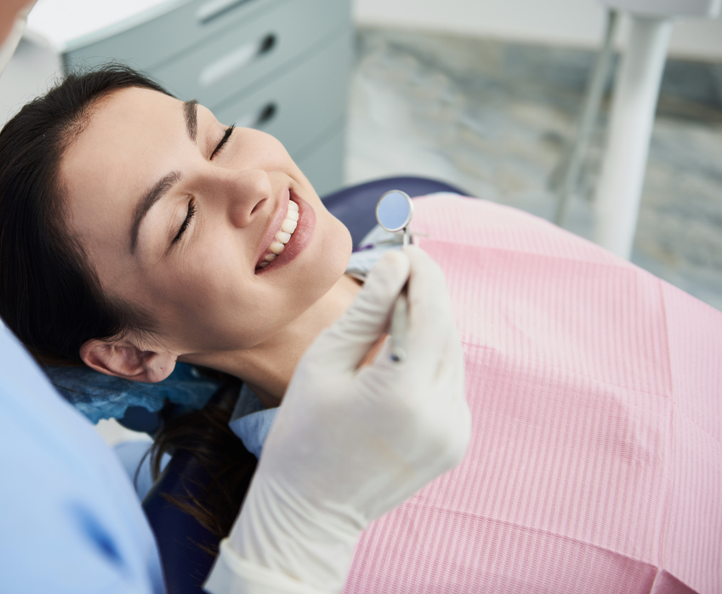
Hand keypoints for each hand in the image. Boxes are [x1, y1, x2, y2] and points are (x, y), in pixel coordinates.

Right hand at [205, 246, 470, 592]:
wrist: (311, 511)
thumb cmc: (303, 433)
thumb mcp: (325, 363)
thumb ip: (368, 311)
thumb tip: (396, 263)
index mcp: (405, 392)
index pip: (430, 311)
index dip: (422, 273)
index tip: (405, 248)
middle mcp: (442, 413)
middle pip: (446, 330)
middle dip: (425, 295)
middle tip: (398, 268)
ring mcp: (454, 431)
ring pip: (452, 355)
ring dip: (428, 326)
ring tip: (391, 309)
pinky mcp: (455, 442)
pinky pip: (449, 383)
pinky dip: (430, 360)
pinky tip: (397, 356)